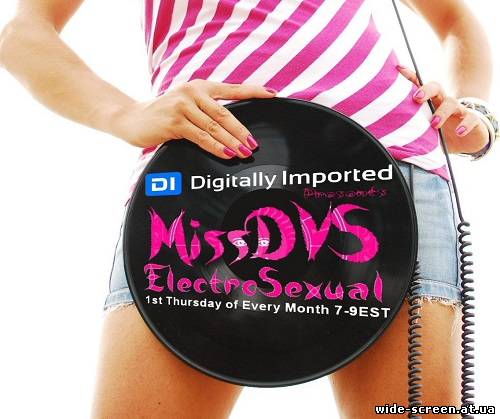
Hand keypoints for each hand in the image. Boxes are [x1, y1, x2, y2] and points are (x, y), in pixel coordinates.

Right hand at [111, 79, 276, 158]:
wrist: (131, 118)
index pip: (233, 89)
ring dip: (232, 142)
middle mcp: (193, 92)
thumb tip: (233, 130)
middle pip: (225, 113)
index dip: (254, 91)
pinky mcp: (174, 122)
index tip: (274, 95)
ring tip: (245, 153)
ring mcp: (183, 106)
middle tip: (254, 144)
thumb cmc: (163, 115)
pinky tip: (227, 154)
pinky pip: (201, 137)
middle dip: (242, 131)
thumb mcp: (186, 106)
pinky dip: (216, 147)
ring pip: (215, 127)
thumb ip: (206, 111)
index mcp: (200, 86)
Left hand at [397, 66, 488, 154]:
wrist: (465, 140)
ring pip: (451, 103)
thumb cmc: (437, 131)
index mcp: (429, 101)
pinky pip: (471, 119)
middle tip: (416, 98)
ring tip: (434, 124)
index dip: (409, 76)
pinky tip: (459, 131)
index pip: (419, 85)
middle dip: (426, 90)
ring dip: (442, 112)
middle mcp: (443, 101)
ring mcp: (458, 110)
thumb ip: (406, 124)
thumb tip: (381, 126)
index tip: (398, 68)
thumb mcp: (420, 127)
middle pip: (435, 87)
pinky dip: (465, 125)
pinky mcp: (473, 120)